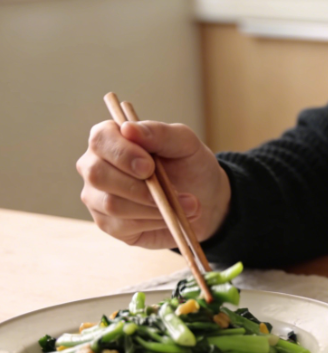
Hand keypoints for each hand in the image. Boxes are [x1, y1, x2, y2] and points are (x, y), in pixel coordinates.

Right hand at [76, 120, 230, 248]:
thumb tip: (128, 128)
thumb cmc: (189, 165)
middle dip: (138, 186)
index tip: (149, 166)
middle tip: (173, 191)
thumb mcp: (185, 144)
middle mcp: (96, 166)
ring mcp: (97, 196)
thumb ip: (159, 133)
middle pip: (97, 174)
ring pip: (111, 204)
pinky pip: (123, 224)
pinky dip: (154, 221)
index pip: (101, 139)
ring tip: (188, 205)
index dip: (123, 153)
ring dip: (154, 207)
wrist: (205, 199)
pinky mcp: (108, 223)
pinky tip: (172, 216)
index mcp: (111, 138)